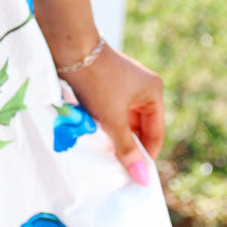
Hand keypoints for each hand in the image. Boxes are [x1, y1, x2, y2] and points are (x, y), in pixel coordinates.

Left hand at [65, 44, 164, 183]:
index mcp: (153, 91)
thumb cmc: (97, 82)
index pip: (155, 132)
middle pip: (140, 125)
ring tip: (105, 152)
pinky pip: (112, 107)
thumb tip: (142, 178)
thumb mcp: (113, 120)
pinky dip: (106, 121)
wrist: (70, 47)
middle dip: (128, 144)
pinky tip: (95, 133)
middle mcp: (143, 84)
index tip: (136, 174)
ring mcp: (125, 80)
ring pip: (124, 117)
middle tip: (117, 166)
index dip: (146, 155)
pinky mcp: (107, 79)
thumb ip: (127, 150)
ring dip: (116, 133)